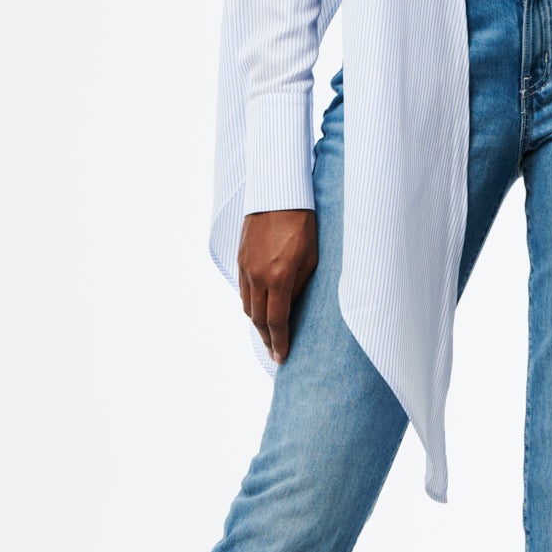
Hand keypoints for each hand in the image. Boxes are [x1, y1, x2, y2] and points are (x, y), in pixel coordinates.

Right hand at [238, 208, 317, 363]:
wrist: (279, 195)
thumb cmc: (303, 224)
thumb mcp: (311, 258)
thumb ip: (298, 286)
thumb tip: (290, 307)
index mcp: (278, 278)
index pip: (276, 321)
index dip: (280, 342)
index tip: (282, 357)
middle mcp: (257, 276)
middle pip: (257, 319)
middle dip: (267, 339)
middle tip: (275, 352)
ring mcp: (245, 268)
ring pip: (247, 306)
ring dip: (257, 323)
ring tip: (269, 335)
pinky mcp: (240, 259)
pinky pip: (243, 291)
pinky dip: (250, 305)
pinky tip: (259, 309)